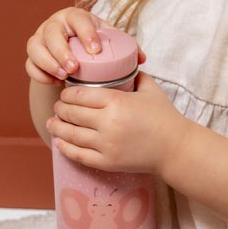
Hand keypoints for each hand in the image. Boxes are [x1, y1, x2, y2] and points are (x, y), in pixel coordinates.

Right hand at [25, 6, 145, 84]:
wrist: (72, 49)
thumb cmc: (92, 42)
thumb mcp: (108, 40)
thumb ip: (125, 47)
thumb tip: (142, 59)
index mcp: (74, 16)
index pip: (77, 19)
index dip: (85, 33)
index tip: (95, 50)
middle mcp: (54, 25)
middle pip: (52, 34)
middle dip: (62, 51)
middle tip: (75, 68)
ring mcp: (40, 39)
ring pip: (35, 48)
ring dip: (49, 63)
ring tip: (65, 77)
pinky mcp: (33, 55)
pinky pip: (30, 64)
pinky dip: (40, 74)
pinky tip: (54, 82)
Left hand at [46, 71, 186, 176]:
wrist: (175, 148)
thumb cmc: (164, 117)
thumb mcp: (150, 88)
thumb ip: (134, 75)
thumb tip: (122, 66)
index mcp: (116, 102)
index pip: (79, 95)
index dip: (67, 94)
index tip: (65, 93)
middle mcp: (107, 123)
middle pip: (71, 113)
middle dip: (60, 109)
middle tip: (58, 107)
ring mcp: (105, 145)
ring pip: (70, 134)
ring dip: (56, 127)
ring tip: (51, 122)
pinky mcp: (106, 162)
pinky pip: (77, 154)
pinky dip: (64, 147)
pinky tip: (59, 141)